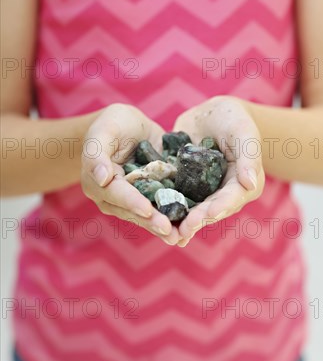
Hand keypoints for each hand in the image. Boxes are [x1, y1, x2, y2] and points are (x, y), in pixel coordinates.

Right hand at [81, 103, 180, 244]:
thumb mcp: (104, 129)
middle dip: (151, 222)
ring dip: (162, 227)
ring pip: (146, 216)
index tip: (147, 210)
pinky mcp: (149, 198)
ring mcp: (132, 200)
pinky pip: (159, 210)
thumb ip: (97, 153)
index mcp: (99, 181)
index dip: (132, 202)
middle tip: (169, 231)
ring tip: (179, 236)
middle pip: (133, 211)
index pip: (117, 193)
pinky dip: (172, 219)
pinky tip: (186, 229)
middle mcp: (113, 196)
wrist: (129, 126)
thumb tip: (102, 178)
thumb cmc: (113, 123)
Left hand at [173, 96, 264, 245]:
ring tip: (171, 234)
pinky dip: (168, 209)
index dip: (220, 208)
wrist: (210, 114)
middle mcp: (226, 194)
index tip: (207, 215)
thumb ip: (249, 157)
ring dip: (182, 221)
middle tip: (183, 230)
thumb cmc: (233, 118)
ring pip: (194, 209)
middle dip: (198, 220)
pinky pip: (178, 199)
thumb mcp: (243, 132)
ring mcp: (206, 192)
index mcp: (245, 184)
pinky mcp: (188, 187)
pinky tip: (156, 219)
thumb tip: (251, 184)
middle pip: (212, 210)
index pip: (232, 198)